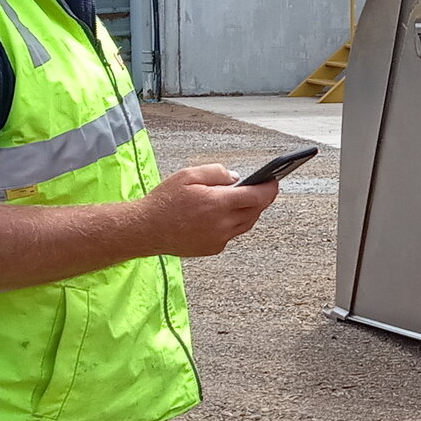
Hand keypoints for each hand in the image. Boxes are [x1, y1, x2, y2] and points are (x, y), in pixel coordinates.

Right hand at [139, 164, 278, 256]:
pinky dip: (234, 223)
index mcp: (218, 203)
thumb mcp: (189, 175)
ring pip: (246, 224)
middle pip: (255, 211)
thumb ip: (216, 173)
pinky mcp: (213, 248)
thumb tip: (236, 178)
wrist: (146, 229)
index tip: (275, 181)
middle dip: (261, 198)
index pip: (257, 196)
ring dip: (250, 211)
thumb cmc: (165, 201)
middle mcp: (222, 224)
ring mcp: (219, 239)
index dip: (269, 188)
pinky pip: (232, 234)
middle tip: (263, 187)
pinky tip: (226, 214)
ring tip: (247, 199)